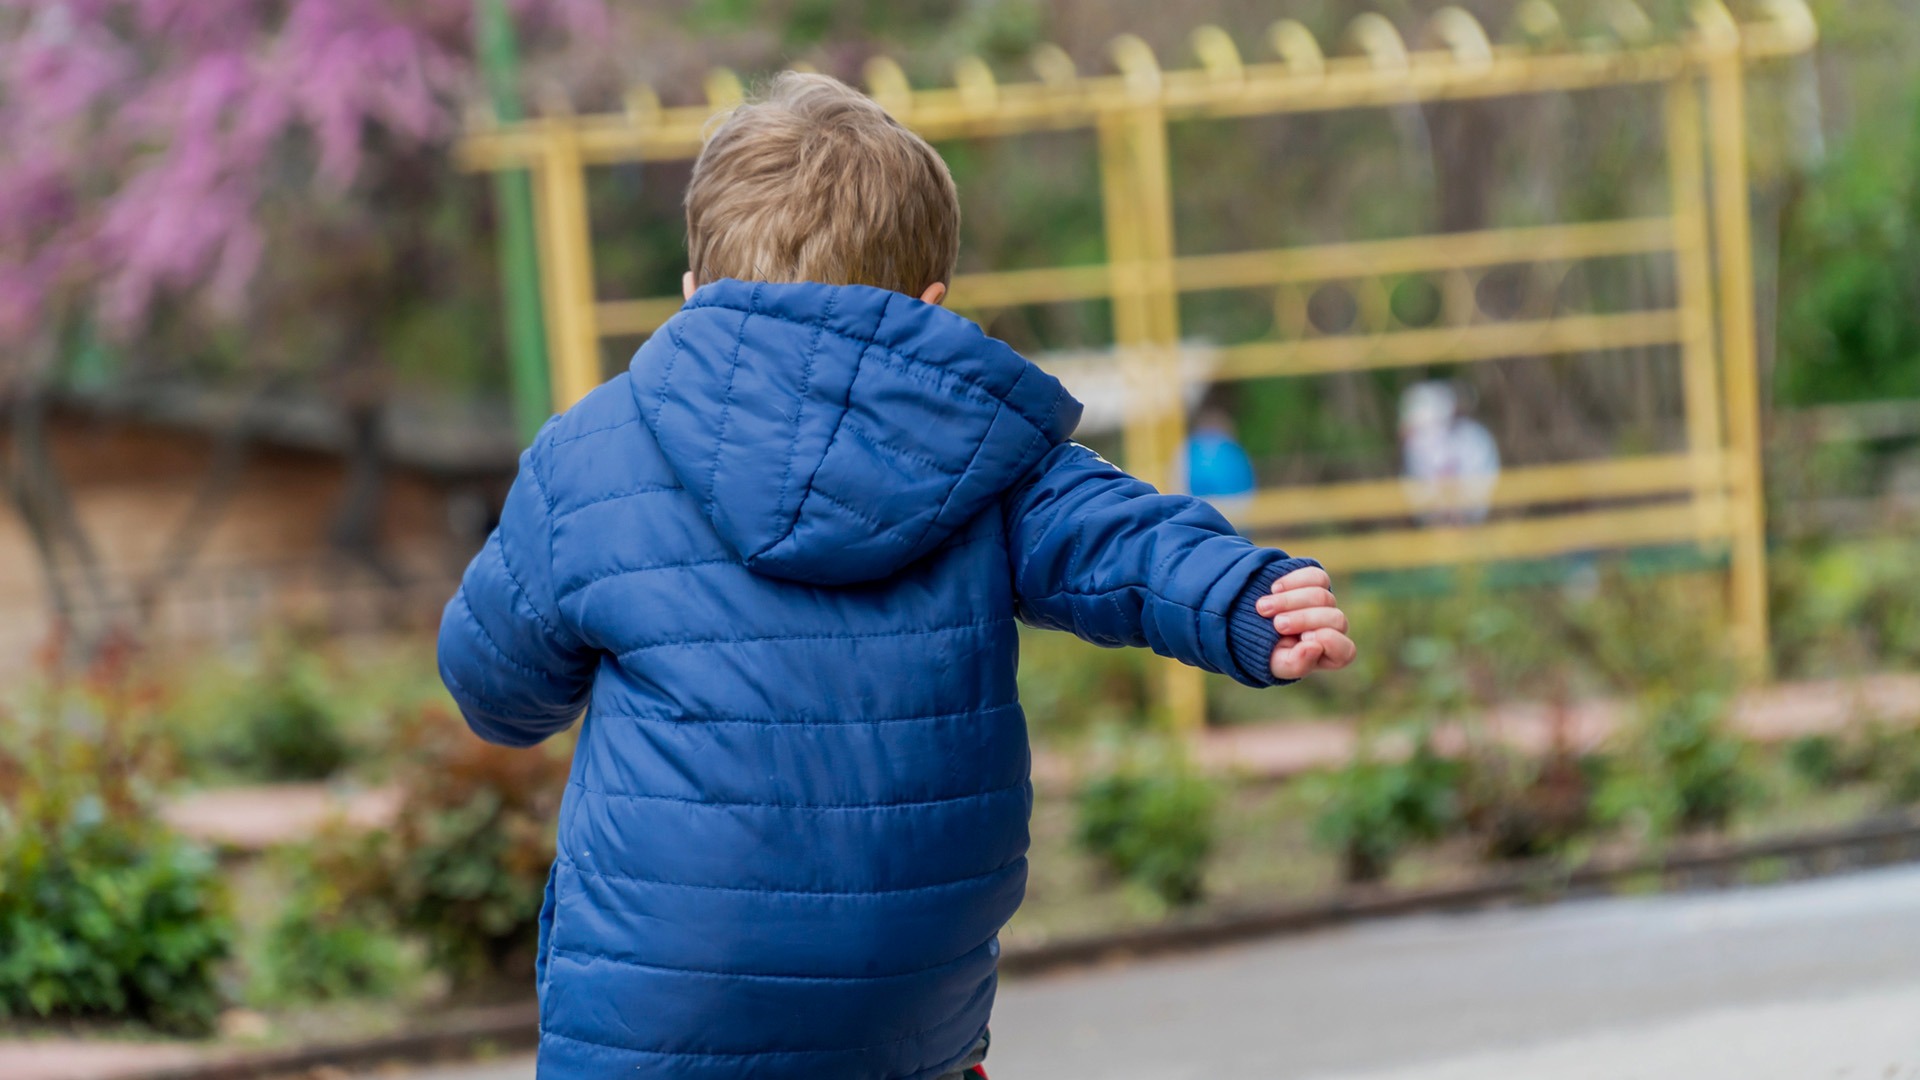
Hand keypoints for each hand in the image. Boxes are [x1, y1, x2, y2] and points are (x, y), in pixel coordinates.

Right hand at [1254, 565, 1355, 680]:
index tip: (1302, 638)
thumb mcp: (1278, 665)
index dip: (1327, 641)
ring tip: (1263, 608)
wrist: (1252, 625)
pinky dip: (1293, 581)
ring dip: (1289, 601)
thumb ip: (1297, 664)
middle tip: (1277, 623)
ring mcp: (1326, 604)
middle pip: (1336, 618)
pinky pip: (1315, 576)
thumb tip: (1315, 647)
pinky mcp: (1316, 582)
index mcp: (1332, 654)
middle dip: (1304, 619)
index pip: (1346, 650)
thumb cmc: (1270, 653)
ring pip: (1322, 595)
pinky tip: (1274, 589)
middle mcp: (1334, 628)